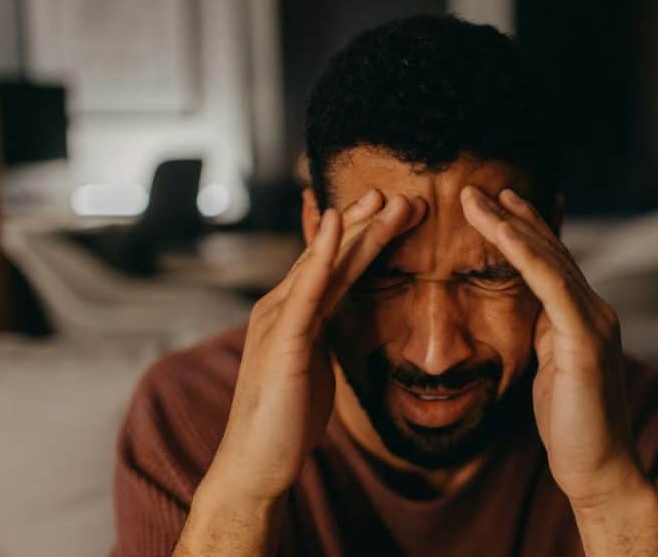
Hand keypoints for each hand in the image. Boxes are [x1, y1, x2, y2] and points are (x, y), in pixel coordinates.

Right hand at [176, 191, 424, 555]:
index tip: (394, 211)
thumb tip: (340, 314)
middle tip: (400, 193)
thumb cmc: (286, 417)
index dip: (363, 236)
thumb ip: (322, 331)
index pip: (333, 265)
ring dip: (357, 228)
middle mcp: (282, 306)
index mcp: (294, 313)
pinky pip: (308, 290)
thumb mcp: (312, 363)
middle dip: (366, 222)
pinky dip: (323, 255)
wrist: (256, 463)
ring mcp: (280, 320)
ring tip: (384, 198)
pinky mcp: (284, 341)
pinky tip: (337, 226)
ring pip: (325, 264)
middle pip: (332, 255)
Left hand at [460, 186, 640, 506]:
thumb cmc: (571, 426)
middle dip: (513, 215)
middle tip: (477, 187)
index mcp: (583, 317)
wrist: (598, 469)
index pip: (552, 262)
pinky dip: (526, 254)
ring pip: (549, 259)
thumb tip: (529, 313)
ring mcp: (594, 322)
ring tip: (479, 198)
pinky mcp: (586, 340)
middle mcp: (595, 311)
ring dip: (511, 224)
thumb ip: (545, 335)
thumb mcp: (550, 369)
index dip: (526, 228)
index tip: (498, 202)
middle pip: (550, 250)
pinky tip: (502, 231)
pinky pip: (552, 286)